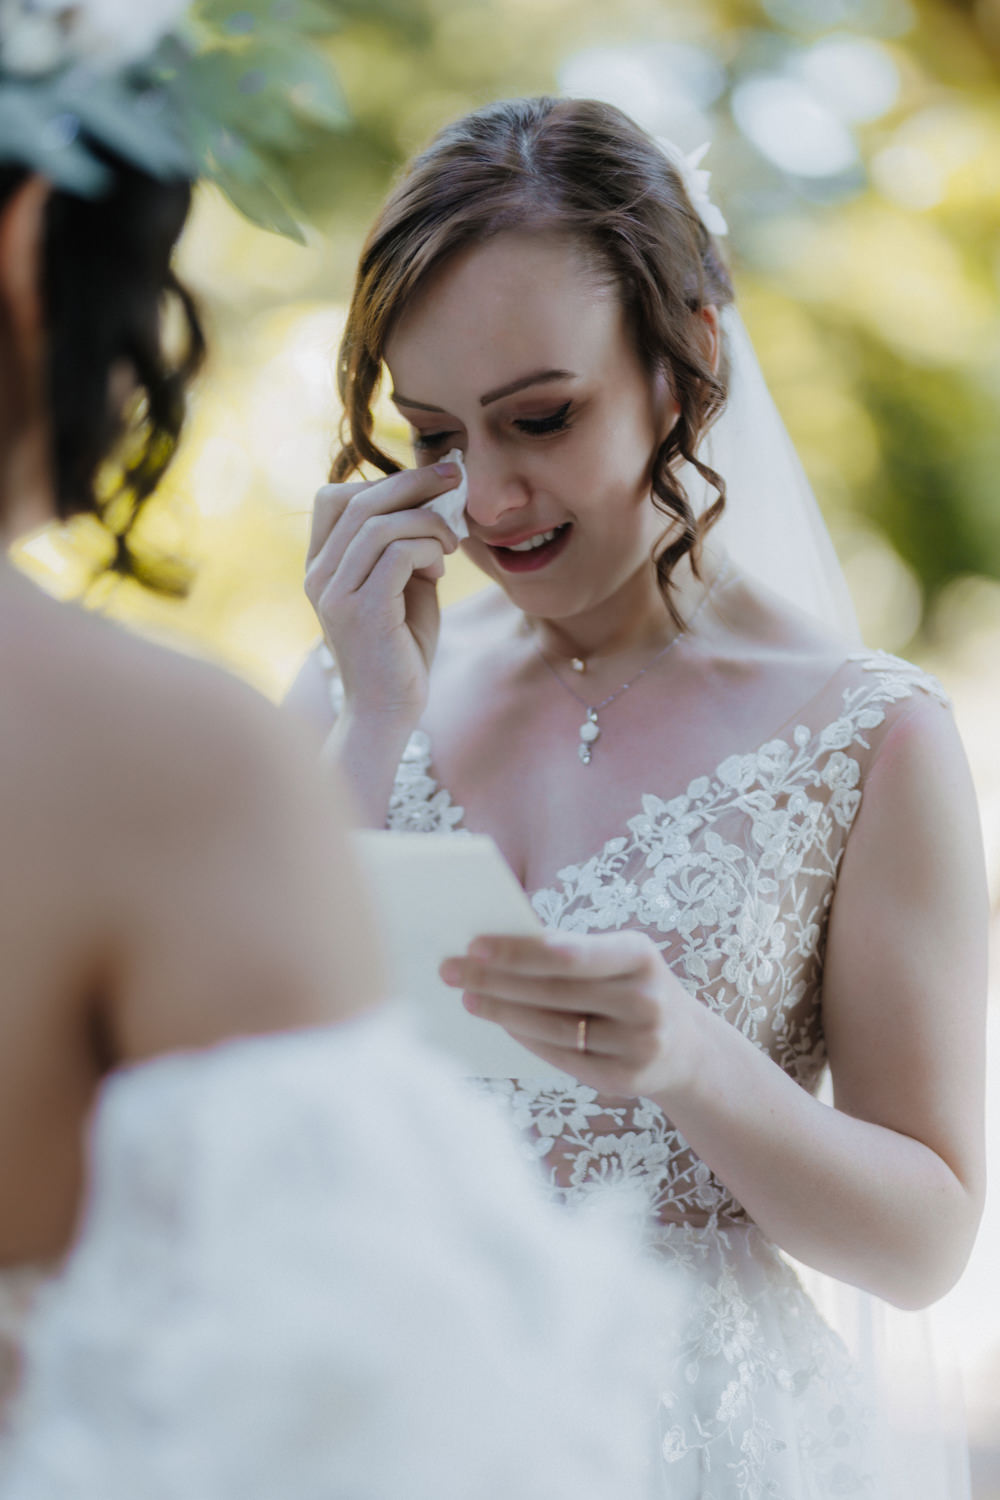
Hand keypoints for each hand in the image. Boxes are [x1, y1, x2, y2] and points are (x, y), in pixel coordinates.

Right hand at [305, 462, 462, 725]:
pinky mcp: (363, 610)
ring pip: (379, 523)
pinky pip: (398, 553)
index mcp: (321, 566)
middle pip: (359, 500)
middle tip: (455, 478)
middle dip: (413, 482)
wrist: (388, 713)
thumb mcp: (403, 589)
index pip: (334, 497)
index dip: (382, 481)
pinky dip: (428, 548)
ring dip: (427, 521)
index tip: (429, 483)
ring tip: (452, 540)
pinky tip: (442, 566)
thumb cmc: (400, 651)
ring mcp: (335, 593)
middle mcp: (319, 575)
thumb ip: (407, 549)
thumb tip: (434, 508)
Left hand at [440, 930, 702, 1098]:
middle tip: (451, 969)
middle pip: (554, 992)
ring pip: (553, 1028)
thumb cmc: (632, 986)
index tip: (473, 944)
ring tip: (469, 996)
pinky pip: (562, 1057)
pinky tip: (502, 1023)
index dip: (518, 950)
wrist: (686, 1047)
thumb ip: (570, 952)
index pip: (568, 953)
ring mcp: (639, 1045)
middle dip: (496, 979)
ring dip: (503, 1011)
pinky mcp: (625, 1080)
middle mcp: (645, 1001)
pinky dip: (526, 1039)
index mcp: (641, 955)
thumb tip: (495, 947)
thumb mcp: (618, 958)